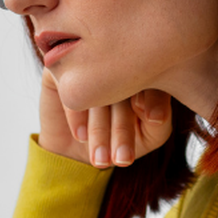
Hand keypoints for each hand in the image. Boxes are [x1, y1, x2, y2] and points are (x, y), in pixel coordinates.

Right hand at [37, 67, 171, 168]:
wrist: (74, 151)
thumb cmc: (119, 140)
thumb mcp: (148, 136)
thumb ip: (160, 123)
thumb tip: (154, 112)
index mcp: (142, 67)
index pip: (152, 76)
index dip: (154, 100)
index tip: (152, 121)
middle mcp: (113, 58)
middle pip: (121, 85)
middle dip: (123, 128)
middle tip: (122, 160)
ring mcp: (83, 60)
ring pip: (94, 89)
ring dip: (99, 129)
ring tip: (101, 159)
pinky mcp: (57, 69)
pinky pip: (67, 86)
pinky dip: (76, 115)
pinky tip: (81, 137)